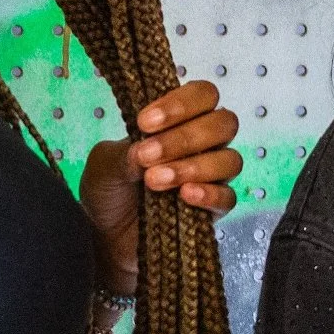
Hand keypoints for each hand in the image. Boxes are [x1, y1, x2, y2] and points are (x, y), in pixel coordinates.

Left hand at [78, 80, 242, 292]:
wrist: (104, 239)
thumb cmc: (108, 192)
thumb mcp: (104, 164)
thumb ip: (124, 153)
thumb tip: (145, 150)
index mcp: (179, 121)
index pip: (203, 95)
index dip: (181, 104)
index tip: (145, 123)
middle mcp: (202, 144)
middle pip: (223, 123)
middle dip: (185, 137)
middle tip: (148, 156)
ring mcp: (211, 176)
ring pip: (229, 159)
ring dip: (192, 166)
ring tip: (155, 181)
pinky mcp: (214, 210)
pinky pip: (228, 197)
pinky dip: (208, 193)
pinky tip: (184, 196)